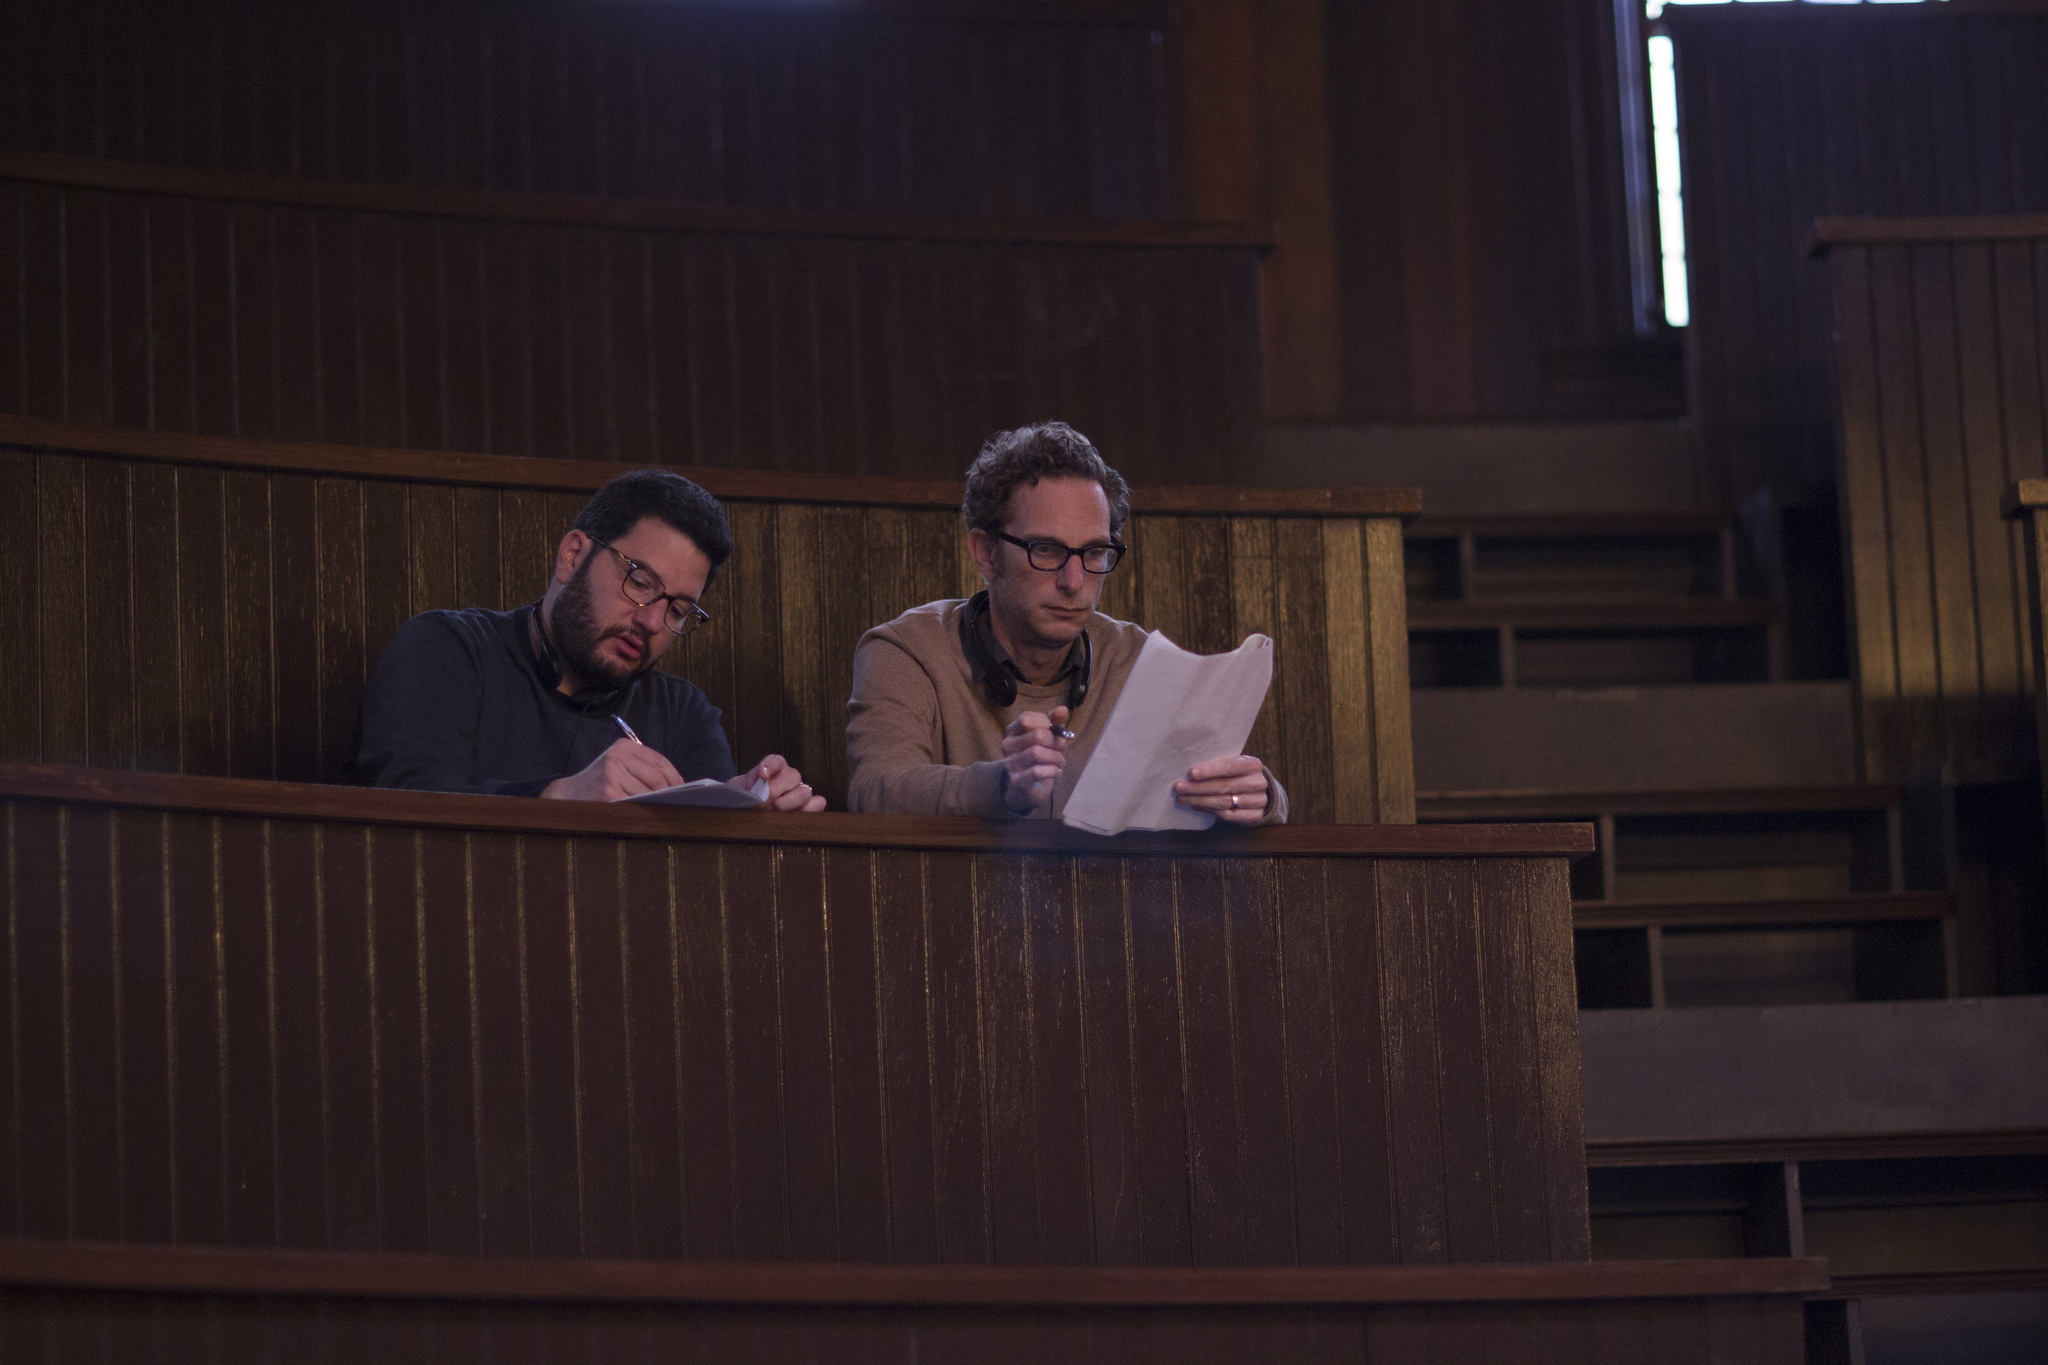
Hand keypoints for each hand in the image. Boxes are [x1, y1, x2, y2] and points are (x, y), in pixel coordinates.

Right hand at [542, 738, 684, 800]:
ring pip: (648, 792)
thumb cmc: (600, 781)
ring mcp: (612, 776)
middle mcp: (617, 758)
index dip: (675, 776)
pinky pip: (636, 804)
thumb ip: (643, 768)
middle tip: (677, 802)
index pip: (659, 761)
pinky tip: (648, 814)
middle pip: (656, 777)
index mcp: (623, 747)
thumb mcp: (618, 764)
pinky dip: (645, 810)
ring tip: (664, 808)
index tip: (683, 788)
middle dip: (670, 792)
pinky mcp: (608, 794)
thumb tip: (676, 784)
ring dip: (658, 803)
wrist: (567, 794)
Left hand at [735, 754, 827, 811]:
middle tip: (760, 804)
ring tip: (773, 813)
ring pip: (804, 792)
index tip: (762, 774)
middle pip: (791, 777)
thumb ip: (745, 789)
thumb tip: (758, 794)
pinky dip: (809, 810)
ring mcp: (801, 791)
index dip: (769, 766)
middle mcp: (790, 777)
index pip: (775, 761)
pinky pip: (818, 804)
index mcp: (773, 767)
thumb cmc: (743, 799)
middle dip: (775, 792)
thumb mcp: (737, 791)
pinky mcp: (809, 807)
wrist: (748, 812)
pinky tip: (792, 818)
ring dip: (789, 804)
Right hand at [1001, 706, 1069, 813]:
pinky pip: (1037, 771)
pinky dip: (1053, 771)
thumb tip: (1063, 709)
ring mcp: (1010, 763)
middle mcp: (1008, 745)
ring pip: (1037, 753)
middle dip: (1056, 742)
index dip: (1046, 723)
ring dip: (1056, 758)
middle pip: (1037, 735)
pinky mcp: (1017, 780)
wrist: (1026, 788)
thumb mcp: (1047, 737)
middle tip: (1062, 750)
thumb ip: (1054, 722)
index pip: (1027, 718)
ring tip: (1061, 762)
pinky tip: (1057, 772)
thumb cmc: (1039, 758)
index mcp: (1012, 731)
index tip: (1054, 731)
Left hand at [1174, 754, 1267, 824]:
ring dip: (1200, 801)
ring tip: (1183, 798)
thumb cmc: (1240, 775)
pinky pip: (1227, 815)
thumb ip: (1218, 766)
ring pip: (1224, 802)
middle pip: (1224, 786)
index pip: (1230, 767)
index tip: (1192, 773)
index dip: (1210, 770)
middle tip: (1179, 788)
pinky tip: (1196, 806)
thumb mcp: (1234, 765)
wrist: (1261, 793)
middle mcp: (1258, 783)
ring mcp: (1258, 801)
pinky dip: (1209, 810)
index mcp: (1252, 765)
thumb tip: (1190, 771)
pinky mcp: (1255, 816)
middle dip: (1198, 787)